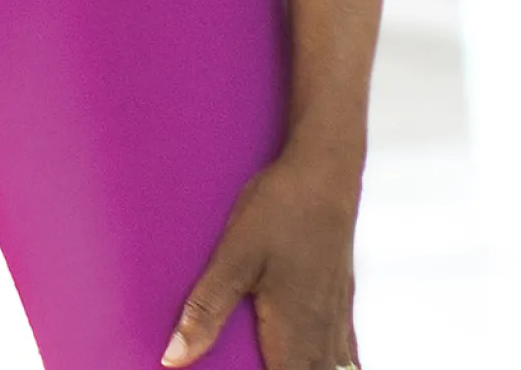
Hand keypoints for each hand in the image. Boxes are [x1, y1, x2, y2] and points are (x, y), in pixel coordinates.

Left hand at [168, 155, 358, 368]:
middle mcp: (322, 332)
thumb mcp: (234, 257)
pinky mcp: (342, 299)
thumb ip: (205, 310)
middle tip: (266, 369)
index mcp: (294, 331)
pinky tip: (331, 367)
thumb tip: (173, 358)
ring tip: (288, 368)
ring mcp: (336, 316)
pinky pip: (347, 353)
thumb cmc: (279, 210)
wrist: (326, 171)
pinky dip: (338, 369)